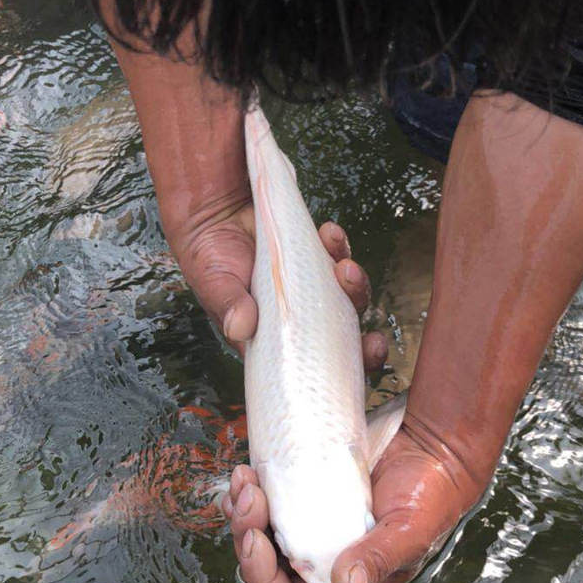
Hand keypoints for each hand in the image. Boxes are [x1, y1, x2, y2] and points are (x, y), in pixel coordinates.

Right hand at [174, 204, 385, 366]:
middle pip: (343, 340)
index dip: (343, 370)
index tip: (363, 365)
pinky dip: (339, 247)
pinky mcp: (316, 258)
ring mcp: (312, 289)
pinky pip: (338, 257)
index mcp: (277, 340)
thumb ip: (229, 304)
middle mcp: (300, 319)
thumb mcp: (214, 283)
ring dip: (354, 286)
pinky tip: (328, 233)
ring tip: (344, 268)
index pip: (314, 365)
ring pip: (348, 298)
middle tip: (372, 339)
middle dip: (364, 344)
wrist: (212, 212)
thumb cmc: (209, 258)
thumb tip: (240, 327)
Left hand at [222, 418, 484, 582]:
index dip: (262, 578)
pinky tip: (249, 472)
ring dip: (242, 510)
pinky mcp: (304, 498)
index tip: (256, 538)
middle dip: (246, 534)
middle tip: (248, 496)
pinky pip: (266, 504)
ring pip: (257, 534)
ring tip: (244, 478)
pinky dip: (251, 491)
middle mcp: (320, 562)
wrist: (431, 452)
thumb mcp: (410, 529)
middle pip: (262, 567)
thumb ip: (380, 557)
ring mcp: (309, 530)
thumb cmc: (429, 496)